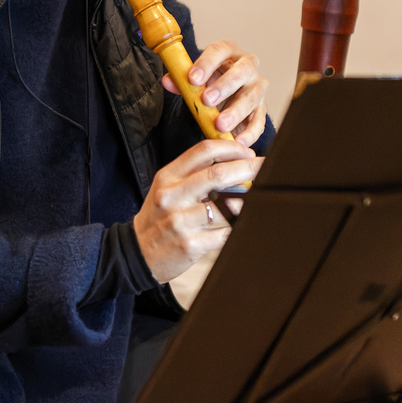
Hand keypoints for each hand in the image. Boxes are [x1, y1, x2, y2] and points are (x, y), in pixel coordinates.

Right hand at [133, 137, 260, 282]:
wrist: (137, 254)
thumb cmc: (157, 219)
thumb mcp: (165, 189)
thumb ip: (192, 175)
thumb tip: (233, 163)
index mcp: (167, 178)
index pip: (203, 151)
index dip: (231, 148)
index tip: (247, 152)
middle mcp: (172, 196)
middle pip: (218, 175)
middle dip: (248, 168)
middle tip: (264, 167)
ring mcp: (180, 221)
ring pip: (226, 206)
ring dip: (248, 201)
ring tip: (257, 198)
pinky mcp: (190, 244)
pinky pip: (224, 233)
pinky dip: (239, 226)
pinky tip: (245, 222)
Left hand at [162, 40, 267, 145]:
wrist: (227, 94)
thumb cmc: (210, 82)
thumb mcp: (195, 79)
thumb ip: (181, 81)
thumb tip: (168, 81)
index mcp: (229, 52)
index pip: (219, 51)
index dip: (206, 63)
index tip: (193, 79)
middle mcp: (248, 66)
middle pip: (242, 71)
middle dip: (224, 86)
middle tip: (207, 100)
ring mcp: (258, 87)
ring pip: (252, 97)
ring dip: (236, 111)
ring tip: (220, 125)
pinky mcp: (262, 108)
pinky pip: (259, 121)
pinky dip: (249, 133)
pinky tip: (237, 141)